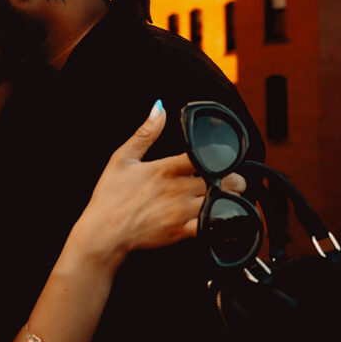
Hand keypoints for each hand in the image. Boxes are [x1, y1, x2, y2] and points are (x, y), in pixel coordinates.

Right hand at [77, 104, 245, 263]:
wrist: (104, 233)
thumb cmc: (110, 195)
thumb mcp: (122, 158)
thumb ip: (145, 133)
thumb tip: (159, 108)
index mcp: (165, 169)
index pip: (203, 157)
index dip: (219, 156)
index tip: (224, 157)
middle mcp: (177, 190)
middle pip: (218, 180)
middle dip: (233, 179)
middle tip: (237, 179)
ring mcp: (180, 212)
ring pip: (219, 202)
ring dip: (229, 198)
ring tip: (231, 195)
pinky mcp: (181, 232)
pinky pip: (210, 226)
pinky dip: (221, 221)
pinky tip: (222, 216)